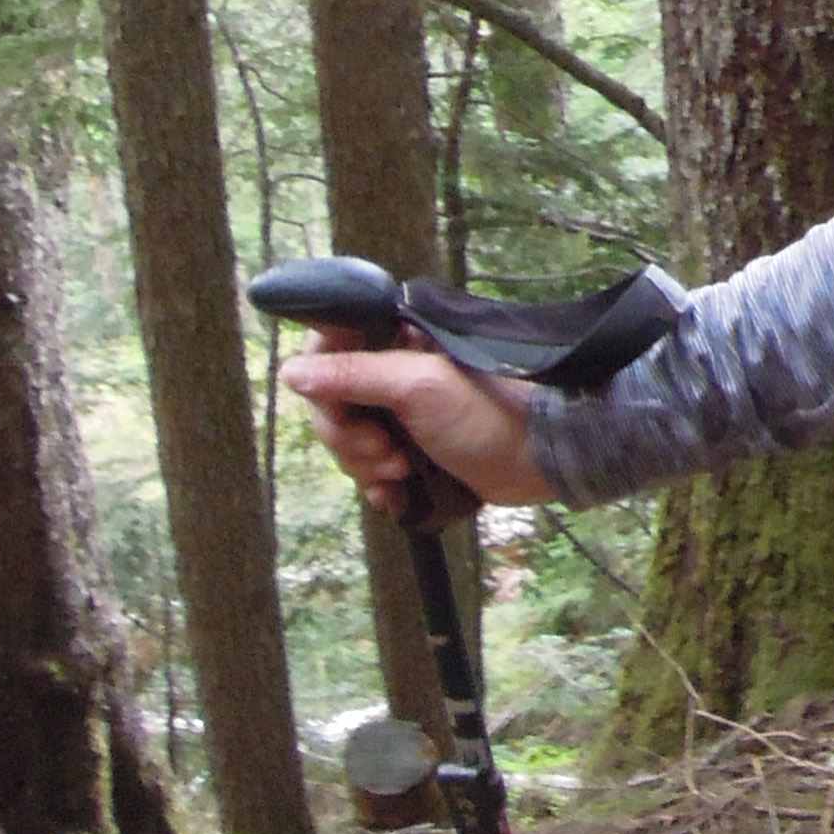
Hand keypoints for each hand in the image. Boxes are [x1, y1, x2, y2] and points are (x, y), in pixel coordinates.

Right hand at [281, 330, 552, 511]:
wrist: (541, 458)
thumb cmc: (488, 412)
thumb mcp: (418, 388)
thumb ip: (354, 374)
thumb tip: (292, 370)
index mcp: (396, 339)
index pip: (329, 347)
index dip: (324, 383)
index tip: (341, 409)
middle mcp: (393, 371)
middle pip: (332, 404)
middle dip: (351, 437)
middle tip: (387, 451)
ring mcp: (401, 412)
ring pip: (349, 441)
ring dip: (367, 465)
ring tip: (402, 470)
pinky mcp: (412, 449)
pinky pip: (370, 469)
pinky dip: (378, 485)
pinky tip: (397, 494)